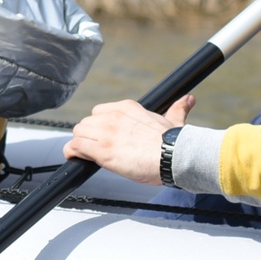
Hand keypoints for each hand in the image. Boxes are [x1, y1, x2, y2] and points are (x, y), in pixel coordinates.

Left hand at [64, 94, 193, 184]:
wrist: (174, 156)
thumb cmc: (174, 144)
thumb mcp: (174, 121)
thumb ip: (177, 109)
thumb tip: (188, 100)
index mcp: (127, 108)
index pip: (100, 112)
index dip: (99, 126)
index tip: (105, 137)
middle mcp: (113, 116)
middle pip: (87, 122)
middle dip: (89, 136)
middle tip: (96, 149)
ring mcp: (106, 132)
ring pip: (79, 133)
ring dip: (81, 144)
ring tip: (87, 155)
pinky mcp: (101, 150)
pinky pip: (75, 147)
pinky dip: (72, 153)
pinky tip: (76, 159)